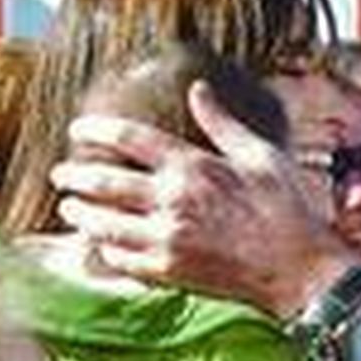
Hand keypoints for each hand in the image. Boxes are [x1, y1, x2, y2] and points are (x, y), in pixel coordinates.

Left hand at [50, 81, 355, 317]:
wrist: (300, 269)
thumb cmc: (287, 208)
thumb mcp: (260, 154)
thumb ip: (221, 122)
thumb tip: (198, 88)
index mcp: (193, 166)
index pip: (129, 138)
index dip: (96, 129)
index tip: (78, 129)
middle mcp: (173, 201)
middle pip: (104, 182)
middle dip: (74, 176)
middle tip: (60, 174)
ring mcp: (168, 239)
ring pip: (104, 224)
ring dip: (81, 215)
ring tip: (71, 209)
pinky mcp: (170, 272)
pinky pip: (121, 260)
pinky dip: (105, 251)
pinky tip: (100, 245)